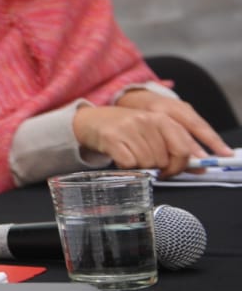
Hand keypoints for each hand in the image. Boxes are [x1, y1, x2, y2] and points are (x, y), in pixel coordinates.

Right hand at [72, 102, 218, 177]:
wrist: (90, 120)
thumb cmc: (125, 129)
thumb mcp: (152, 131)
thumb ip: (174, 146)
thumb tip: (201, 168)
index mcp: (162, 119)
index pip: (183, 149)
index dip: (179, 166)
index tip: (170, 171)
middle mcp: (147, 121)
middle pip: (164, 161)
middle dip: (157, 168)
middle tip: (146, 164)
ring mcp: (129, 128)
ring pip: (147, 164)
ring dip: (140, 167)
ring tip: (132, 158)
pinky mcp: (112, 138)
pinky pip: (129, 164)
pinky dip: (126, 167)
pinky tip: (120, 158)